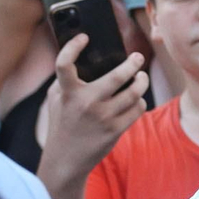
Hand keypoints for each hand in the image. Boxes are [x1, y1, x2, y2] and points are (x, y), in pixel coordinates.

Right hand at [40, 35, 148, 178]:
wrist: (66, 160)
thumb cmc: (62, 124)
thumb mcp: (56, 100)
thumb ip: (65, 80)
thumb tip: (81, 55)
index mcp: (67, 93)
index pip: (64, 64)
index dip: (72, 47)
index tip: (84, 37)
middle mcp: (86, 103)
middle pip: (118, 75)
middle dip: (134, 62)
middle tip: (138, 57)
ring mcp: (103, 117)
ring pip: (134, 91)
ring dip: (142, 81)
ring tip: (142, 77)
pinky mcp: (115, 130)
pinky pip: (138, 108)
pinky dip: (139, 101)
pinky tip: (137, 99)